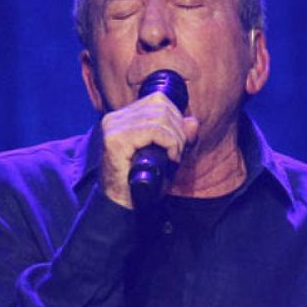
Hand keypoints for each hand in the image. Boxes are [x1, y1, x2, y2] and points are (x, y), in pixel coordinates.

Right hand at [98, 92, 199, 207]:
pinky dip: (169, 143)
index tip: (179, 142)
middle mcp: (114, 118)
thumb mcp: (166, 156)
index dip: (176, 117)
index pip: (157, 99)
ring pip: (160, 116)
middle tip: (178, 153)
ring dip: (175, 139)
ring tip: (174, 157)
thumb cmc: (142, 183)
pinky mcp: (116, 140)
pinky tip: (170, 159)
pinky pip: (154, 131)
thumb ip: (179, 137)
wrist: (122, 206)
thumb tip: (193, 122)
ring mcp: (113, 127)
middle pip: (161, 105)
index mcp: (122, 117)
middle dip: (178, 129)